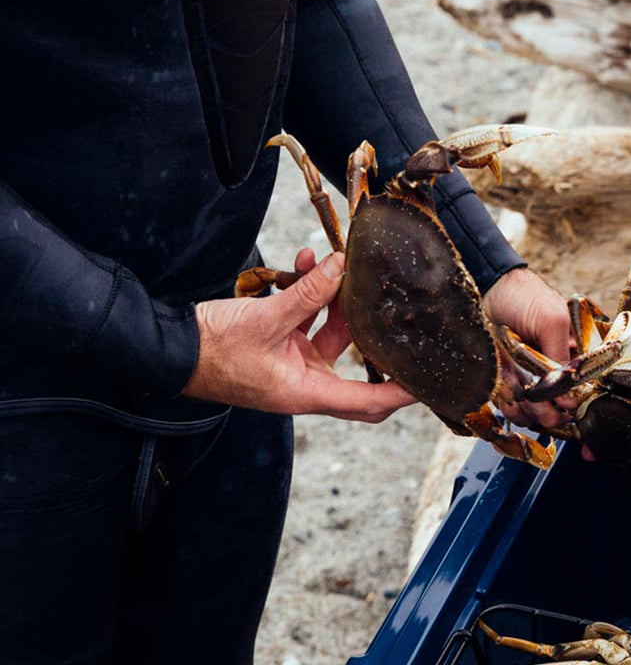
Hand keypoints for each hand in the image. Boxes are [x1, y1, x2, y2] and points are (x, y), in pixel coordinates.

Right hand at [183, 249, 416, 421]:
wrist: (169, 349)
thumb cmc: (212, 350)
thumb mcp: (265, 319)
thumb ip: (307, 293)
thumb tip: (341, 267)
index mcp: (307, 393)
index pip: (369, 402)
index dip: (401, 393)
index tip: (428, 382)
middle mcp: (306, 384)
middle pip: (358, 373)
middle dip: (377, 343)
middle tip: (400, 321)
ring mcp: (293, 365)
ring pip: (333, 336)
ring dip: (338, 303)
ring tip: (341, 268)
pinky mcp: (279, 345)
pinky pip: (306, 321)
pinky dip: (310, 295)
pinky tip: (308, 262)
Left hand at [482, 267, 577, 430]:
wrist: (487, 288)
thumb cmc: (525, 298)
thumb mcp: (552, 322)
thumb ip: (562, 358)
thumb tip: (570, 397)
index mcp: (571, 358)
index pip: (579, 392)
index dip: (571, 404)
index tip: (562, 404)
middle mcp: (553, 373)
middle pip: (558, 410)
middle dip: (549, 411)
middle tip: (539, 401)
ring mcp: (530, 379)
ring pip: (535, 414)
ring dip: (530, 412)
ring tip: (522, 396)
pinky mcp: (507, 382)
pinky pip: (513, 407)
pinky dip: (511, 407)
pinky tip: (508, 397)